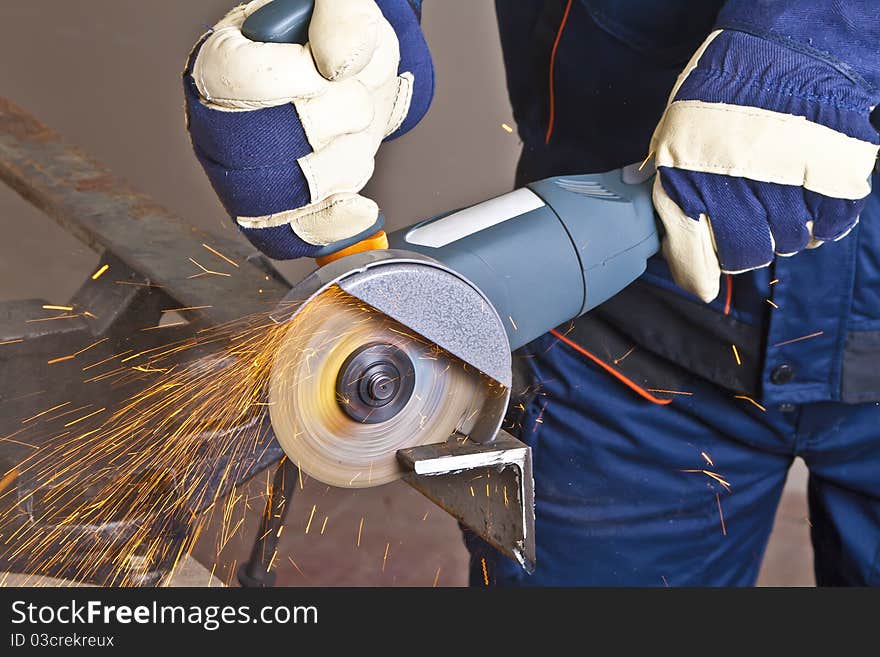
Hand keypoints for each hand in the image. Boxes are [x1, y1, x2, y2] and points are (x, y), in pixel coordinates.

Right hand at [184, 0, 432, 258]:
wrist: (356, 80)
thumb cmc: (337, 42)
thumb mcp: (345, 9)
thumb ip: (341, 16)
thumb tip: (337, 64)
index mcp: (218, 64)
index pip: (245, 83)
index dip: (302, 78)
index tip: (330, 67)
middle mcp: (220, 124)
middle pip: (264, 148)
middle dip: (332, 124)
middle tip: (352, 100)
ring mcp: (243, 175)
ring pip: (288, 196)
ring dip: (345, 165)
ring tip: (353, 135)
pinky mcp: (275, 211)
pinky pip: (293, 236)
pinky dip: (335, 226)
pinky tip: (360, 210)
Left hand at [650, 29, 878, 301]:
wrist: (782, 49)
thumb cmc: (720, 90)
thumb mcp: (674, 131)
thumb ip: (661, 172)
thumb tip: (637, 186)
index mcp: (689, 186)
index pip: (694, 258)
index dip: (698, 273)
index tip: (702, 279)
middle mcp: (738, 196)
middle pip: (747, 255)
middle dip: (744, 248)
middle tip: (745, 225)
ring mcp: (789, 190)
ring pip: (790, 242)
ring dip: (784, 230)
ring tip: (778, 197)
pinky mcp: (836, 182)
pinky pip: (830, 225)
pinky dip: (822, 220)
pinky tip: (809, 199)